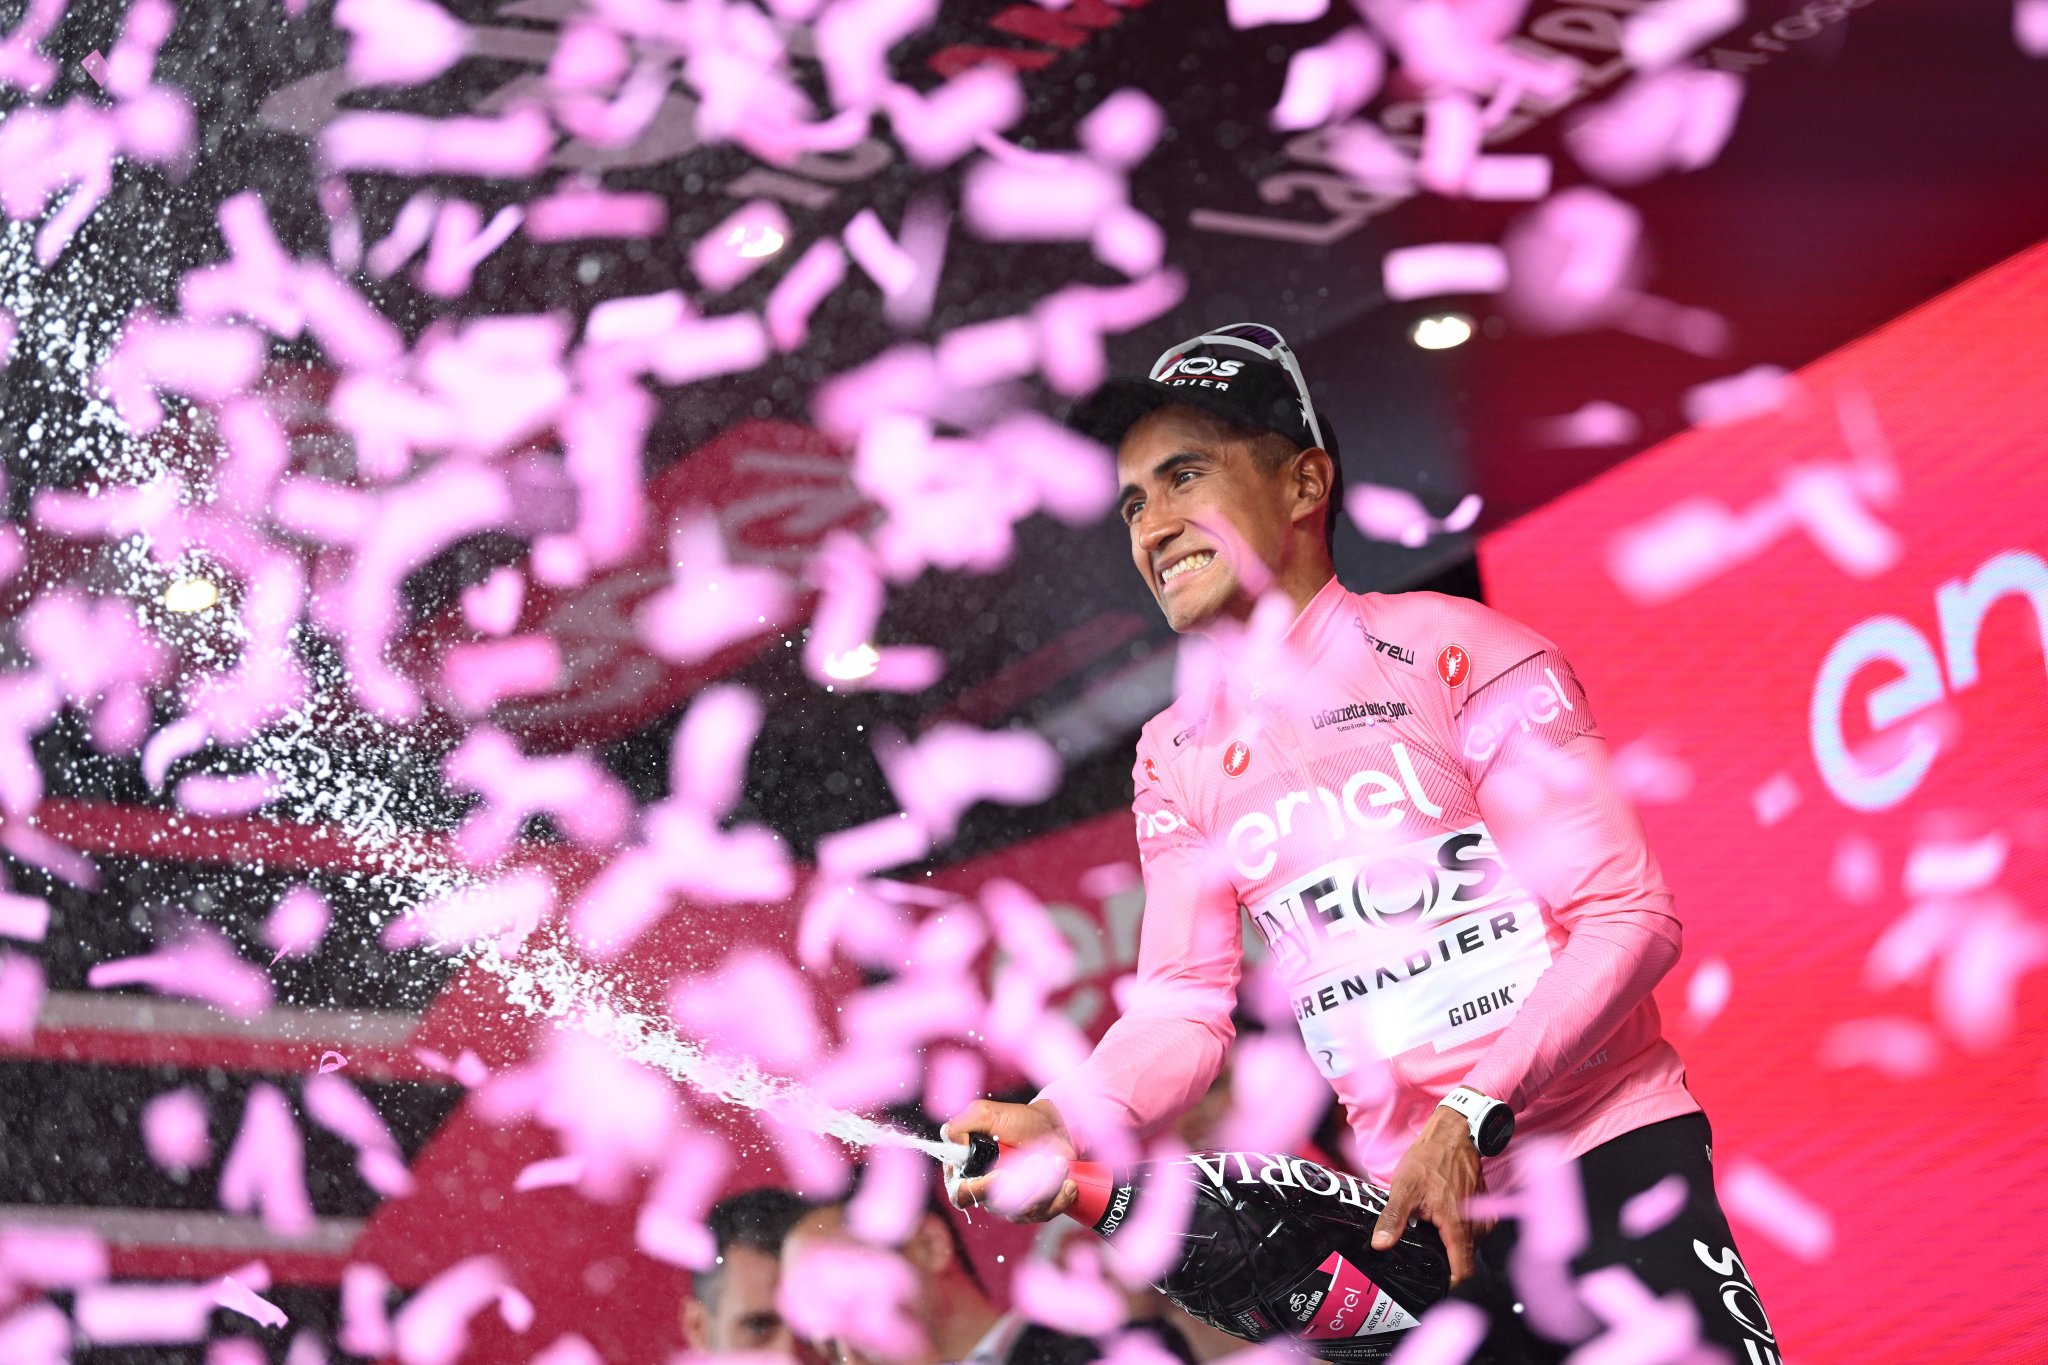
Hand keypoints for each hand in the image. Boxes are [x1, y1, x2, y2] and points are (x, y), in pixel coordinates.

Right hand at [940, 1098, 1077, 1222]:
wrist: (1052, 1126)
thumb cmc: (1016, 1119)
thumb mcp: (984, 1113)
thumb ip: (959, 1126)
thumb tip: (953, 1144)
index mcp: (967, 1172)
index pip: (961, 1194)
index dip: (978, 1190)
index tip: (1001, 1175)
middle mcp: (987, 1193)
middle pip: (998, 1205)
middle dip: (1023, 1182)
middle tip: (1038, 1159)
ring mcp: (1012, 1205)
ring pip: (1024, 1211)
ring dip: (1045, 1185)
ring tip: (1057, 1162)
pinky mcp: (1035, 1209)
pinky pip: (1045, 1214)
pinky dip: (1060, 1198)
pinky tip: (1068, 1182)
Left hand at [1370, 1105, 1487, 1287]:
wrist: (1453, 1135)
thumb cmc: (1429, 1159)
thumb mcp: (1404, 1188)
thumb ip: (1393, 1218)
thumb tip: (1380, 1245)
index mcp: (1457, 1225)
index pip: (1462, 1270)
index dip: (1448, 1282)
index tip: (1432, 1283)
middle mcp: (1476, 1224)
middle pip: (1464, 1259)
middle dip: (1445, 1262)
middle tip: (1422, 1254)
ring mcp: (1482, 1217)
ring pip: (1470, 1246)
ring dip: (1453, 1247)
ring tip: (1430, 1236)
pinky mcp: (1484, 1209)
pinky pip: (1474, 1233)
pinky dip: (1460, 1234)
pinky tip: (1442, 1223)